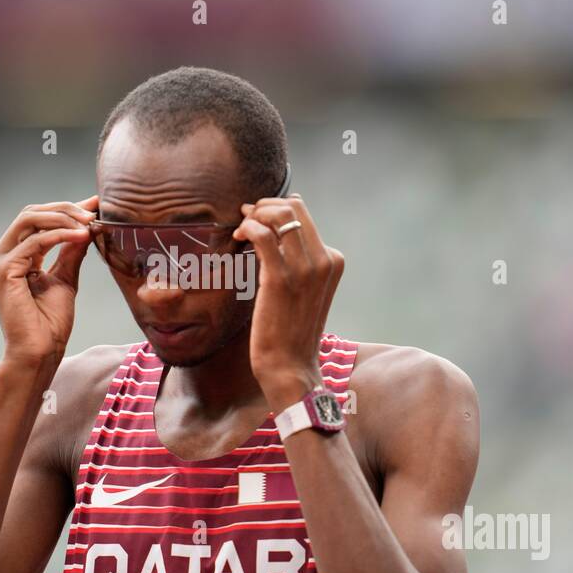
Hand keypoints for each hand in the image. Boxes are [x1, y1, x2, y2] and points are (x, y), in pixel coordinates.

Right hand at [0, 196, 97, 365]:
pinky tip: (81, 236)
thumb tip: (86, 226)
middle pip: (31, 213)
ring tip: (89, 223)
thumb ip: (71, 251)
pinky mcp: (3, 270)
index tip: (94, 205)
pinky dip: (60, 235)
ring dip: (63, 217)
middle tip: (93, 211)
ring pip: (30, 220)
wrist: (40, 352)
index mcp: (12, 257)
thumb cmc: (49, 324)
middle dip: (65, 208)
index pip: (36, 220)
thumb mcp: (65, 278)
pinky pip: (34, 241)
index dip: (65, 209)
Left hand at [232, 193, 343, 407]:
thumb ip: (298, 262)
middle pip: (295, 207)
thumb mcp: (305, 291)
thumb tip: (272, 234)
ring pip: (280, 215)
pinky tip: (239, 237)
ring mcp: (305, 269)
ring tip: (243, 227)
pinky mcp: (280, 278)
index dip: (277, 211)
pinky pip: (262, 235)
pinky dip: (248, 228)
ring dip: (256, 214)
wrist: (290, 366)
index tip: (258, 219)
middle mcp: (325, 260)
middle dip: (266, 206)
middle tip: (248, 218)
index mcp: (333, 261)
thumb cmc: (291, 331)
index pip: (304, 216)